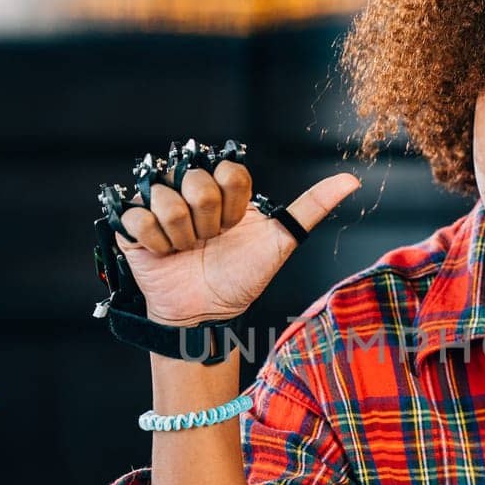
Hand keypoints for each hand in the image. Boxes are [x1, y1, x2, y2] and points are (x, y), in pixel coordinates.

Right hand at [115, 159, 361, 326]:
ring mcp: (159, 204)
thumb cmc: (243, 276)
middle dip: (208, 221)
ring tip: (187, 249)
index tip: (235, 227)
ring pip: (166, 200)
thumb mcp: (280, 241)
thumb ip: (311, 207)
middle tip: (209, 241)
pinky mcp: (132, 224)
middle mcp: (189, 188)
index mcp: (223, 186)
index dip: (233, 205)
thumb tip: (352, 180)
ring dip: (182, 236)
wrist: (206, 314)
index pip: (228, 170)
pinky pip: (138, 218)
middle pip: (196, 181)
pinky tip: (165, 254)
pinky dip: (156, 243)